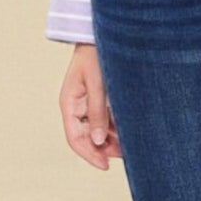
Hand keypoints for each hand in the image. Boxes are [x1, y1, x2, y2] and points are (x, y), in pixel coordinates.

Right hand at [60, 43, 121, 169]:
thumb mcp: (97, 84)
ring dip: (112, 139)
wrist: (101, 34)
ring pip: (97, 130)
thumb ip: (97, 112)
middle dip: (104, 149)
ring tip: (131, 144)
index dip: (89, 155)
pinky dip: (116, 127)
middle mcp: (76, 106)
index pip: (75, 138)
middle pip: (86, 137)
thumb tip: (96, 140)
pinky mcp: (99, 98)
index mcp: (69, 103)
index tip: (105, 166)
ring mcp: (87, 103)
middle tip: (126, 155)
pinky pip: (106, 119)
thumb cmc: (96, 54)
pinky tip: (130, 131)